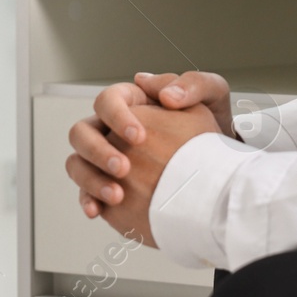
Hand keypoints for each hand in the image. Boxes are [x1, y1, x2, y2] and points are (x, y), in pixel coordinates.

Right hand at [66, 103, 223, 245]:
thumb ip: (193, 85)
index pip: (107, 101)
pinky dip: (88, 201)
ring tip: (116, 195)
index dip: (116, 117)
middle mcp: (111, 130)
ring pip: (78, 163)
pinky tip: (98, 210)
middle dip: (98, 151)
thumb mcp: (212, 98)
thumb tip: (166, 95)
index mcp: (131, 103)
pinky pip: (87, 193)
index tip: (139, 137)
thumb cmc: (211, 131)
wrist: (219, 172)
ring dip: (90, 179)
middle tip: (125, 168)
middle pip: (82, 132)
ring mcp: (106, 160)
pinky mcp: (108, 186)